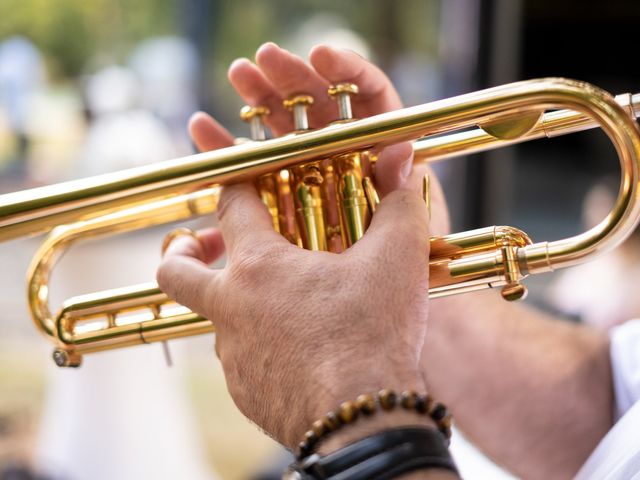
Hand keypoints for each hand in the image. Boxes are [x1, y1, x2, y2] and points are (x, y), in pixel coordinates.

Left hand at [157, 43, 448, 448]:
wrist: (363, 423)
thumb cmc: (374, 335)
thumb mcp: (396, 258)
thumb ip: (396, 202)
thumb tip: (400, 155)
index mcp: (259, 267)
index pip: (230, 206)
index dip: (237, 184)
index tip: (247, 182)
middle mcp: (231, 309)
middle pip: (176, 270)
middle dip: (184, 250)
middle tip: (208, 246)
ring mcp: (233, 355)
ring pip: (218, 320)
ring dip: (241, 305)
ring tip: (289, 306)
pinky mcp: (245, 393)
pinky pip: (244, 361)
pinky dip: (263, 348)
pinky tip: (303, 352)